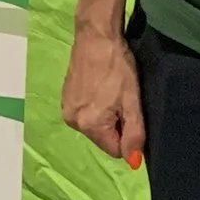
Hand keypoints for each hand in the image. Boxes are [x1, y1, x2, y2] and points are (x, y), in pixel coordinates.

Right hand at [60, 23, 144, 164]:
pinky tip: (99, 87)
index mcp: (89, 125)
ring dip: (105, 115)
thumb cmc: (117, 67)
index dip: (127, 134)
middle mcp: (73, 122)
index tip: (129, 110)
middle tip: (120, 98)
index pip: (115, 149)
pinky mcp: (64, 98)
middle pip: (103, 139)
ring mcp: (66, 109)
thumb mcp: (132, 101)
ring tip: (110, 91)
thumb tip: (133, 163)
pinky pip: (85, 114)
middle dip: (115, 124)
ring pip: (94, 126)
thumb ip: (134, 133)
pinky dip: (95, 106)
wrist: (96, 36)